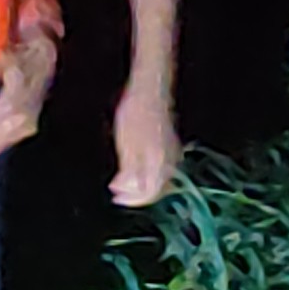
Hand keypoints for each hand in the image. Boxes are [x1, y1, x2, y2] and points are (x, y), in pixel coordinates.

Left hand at [109, 83, 177, 206]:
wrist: (150, 90)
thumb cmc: (135, 113)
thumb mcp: (126, 143)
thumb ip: (129, 169)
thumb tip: (127, 189)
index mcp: (158, 161)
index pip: (149, 192)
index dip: (132, 199)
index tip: (117, 197)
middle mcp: (169, 161)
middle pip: (156, 188)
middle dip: (135, 194)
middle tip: (117, 193)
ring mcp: (172, 153)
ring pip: (159, 179)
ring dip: (141, 185)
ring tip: (123, 184)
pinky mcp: (170, 146)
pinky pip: (161, 168)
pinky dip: (147, 174)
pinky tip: (135, 170)